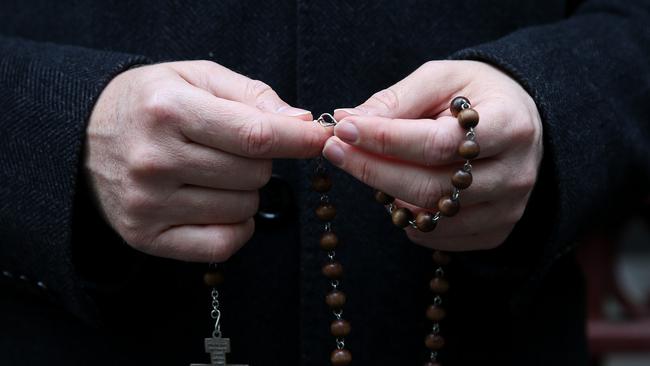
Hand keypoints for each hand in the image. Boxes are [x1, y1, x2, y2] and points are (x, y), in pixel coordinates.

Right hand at [85, 61, 330, 261]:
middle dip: (261, 161)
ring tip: (215, 172)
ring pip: (244, 208)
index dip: (299, 140)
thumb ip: (252, 95)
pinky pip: (222, 244)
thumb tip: (299, 123)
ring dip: (245, 191)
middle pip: (254, 174)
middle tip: (235, 149)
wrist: (84, 136)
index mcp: (169, 111)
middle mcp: (155, 160)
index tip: (322, 139)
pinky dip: (236, 227)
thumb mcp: (195, 77)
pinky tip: (220, 206)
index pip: (254, 135)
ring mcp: (148, 203)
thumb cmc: (150, 102)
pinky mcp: (145, 236)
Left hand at [324, 60, 542, 250]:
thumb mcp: (441, 78)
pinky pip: (440, 237)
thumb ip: (397, 99)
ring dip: (388, 195)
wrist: (519, 118)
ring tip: (367, 167)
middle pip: (431, 186)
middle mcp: (515, 174)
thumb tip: (347, 120)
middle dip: (373, 169)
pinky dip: (409, 219)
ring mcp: (508, 208)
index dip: (384, 139)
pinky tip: (397, 193)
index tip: (344, 129)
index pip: (437, 143)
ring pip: (433, 217)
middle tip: (336, 150)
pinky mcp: (497, 231)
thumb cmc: (475, 95)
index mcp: (509, 125)